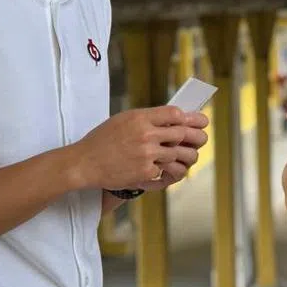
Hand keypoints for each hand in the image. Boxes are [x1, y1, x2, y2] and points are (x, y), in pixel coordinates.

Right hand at [69, 106, 208, 190]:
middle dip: (197, 137)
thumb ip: (147, 118)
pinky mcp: (145, 173)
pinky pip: (166, 172)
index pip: (175, 114)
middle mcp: (146, 135)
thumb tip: (173, 118)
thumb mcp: (123, 120)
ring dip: (188, 156)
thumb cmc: (102, 140)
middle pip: (183, 134)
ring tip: (191, 156)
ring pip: (179, 155)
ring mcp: (146, 155)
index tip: (198, 121)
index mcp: (140, 118)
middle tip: (202, 138)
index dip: (190, 118)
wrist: (84, 163)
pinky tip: (171, 171)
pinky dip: (169, 172)